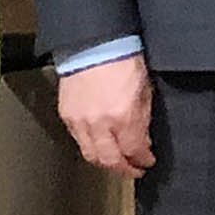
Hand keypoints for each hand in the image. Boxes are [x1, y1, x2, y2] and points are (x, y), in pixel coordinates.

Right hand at [58, 54, 153, 175]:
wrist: (95, 45)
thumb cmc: (124, 60)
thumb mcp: (145, 91)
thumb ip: (143, 120)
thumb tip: (143, 139)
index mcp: (123, 117)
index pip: (133, 151)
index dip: (142, 160)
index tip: (148, 161)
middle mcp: (100, 123)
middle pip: (110, 160)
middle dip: (124, 169)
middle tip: (133, 170)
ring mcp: (80, 121)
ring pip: (91, 154)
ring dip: (105, 162)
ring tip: (116, 163)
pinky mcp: (67, 115)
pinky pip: (78, 140)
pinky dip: (90, 147)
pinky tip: (100, 146)